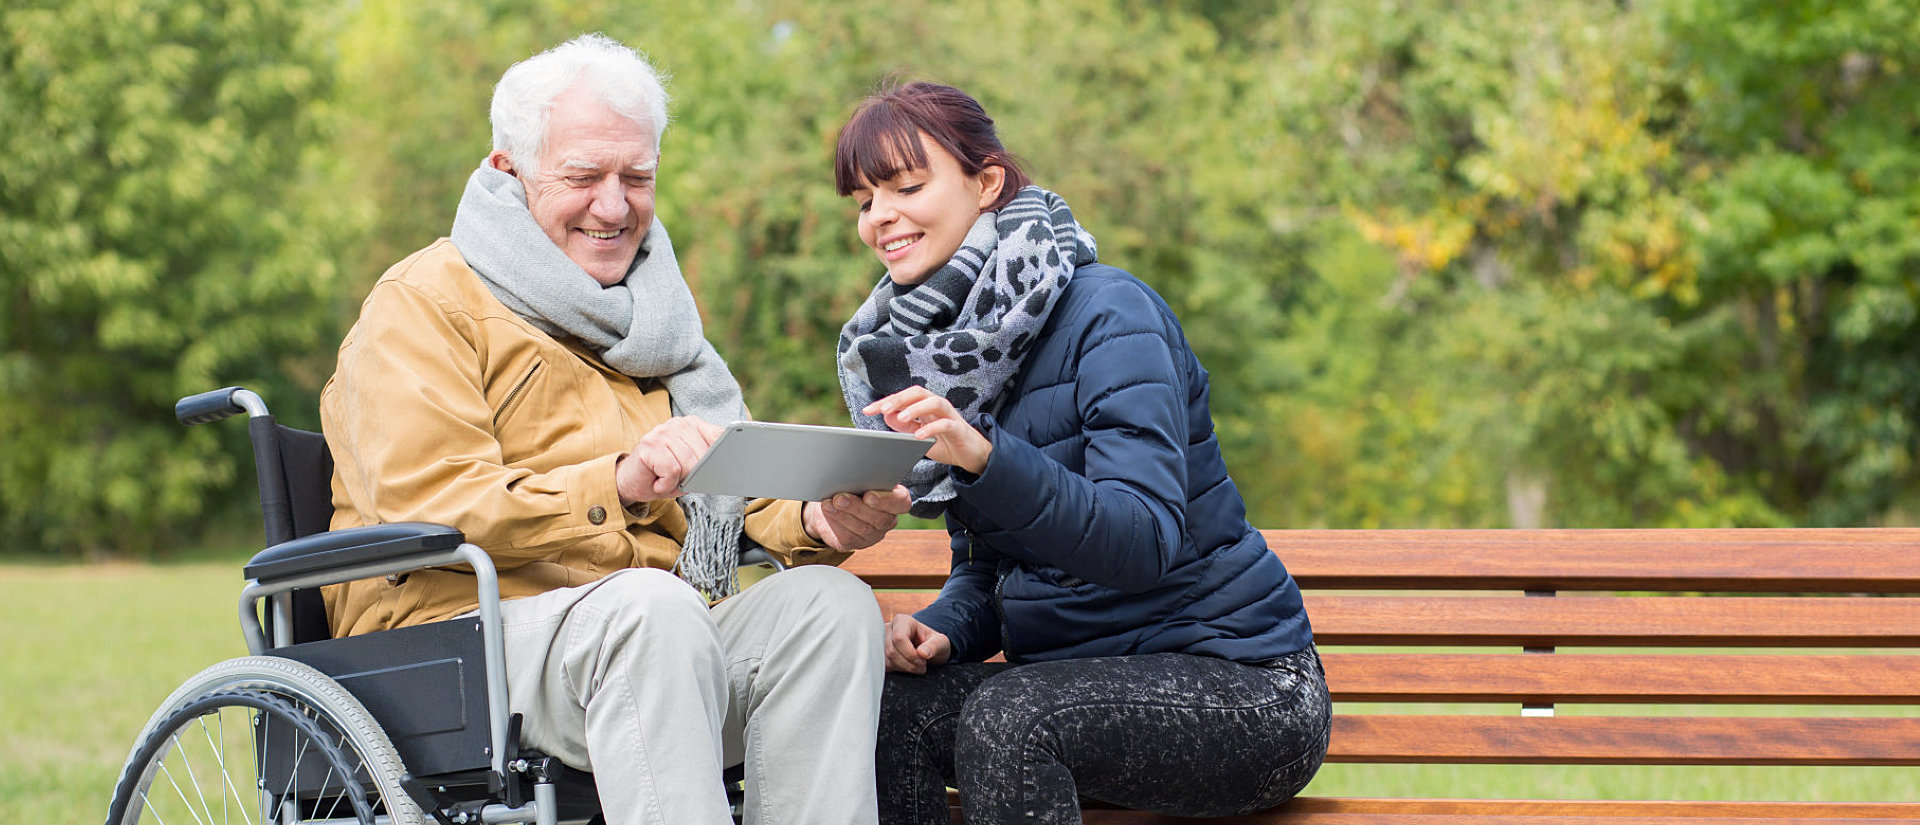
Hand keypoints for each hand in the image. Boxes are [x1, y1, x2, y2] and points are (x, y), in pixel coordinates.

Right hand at [615, 416, 722, 503]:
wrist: (629, 482)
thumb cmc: (663, 475)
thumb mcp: (692, 468)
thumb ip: (707, 461)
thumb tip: (725, 463)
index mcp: (693, 425)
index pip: (719, 437)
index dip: (723, 455)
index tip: (726, 464)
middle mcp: (678, 424)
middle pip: (704, 456)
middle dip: (693, 476)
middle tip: (676, 478)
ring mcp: (662, 432)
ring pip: (689, 465)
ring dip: (677, 481)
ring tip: (665, 478)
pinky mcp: (650, 445)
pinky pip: (672, 471)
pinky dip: (666, 484)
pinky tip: (657, 481)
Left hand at [803, 485, 910, 549]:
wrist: (834, 502)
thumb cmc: (852, 485)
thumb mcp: (859, 477)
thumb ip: (862, 478)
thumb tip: (850, 475)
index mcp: (895, 500)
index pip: (901, 502)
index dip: (887, 501)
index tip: (869, 495)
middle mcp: (887, 519)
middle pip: (880, 518)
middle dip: (857, 508)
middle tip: (840, 498)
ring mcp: (873, 534)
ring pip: (863, 528)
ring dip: (843, 515)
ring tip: (829, 504)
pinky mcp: (856, 542)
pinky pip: (848, 536)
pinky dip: (836, 523)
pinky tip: (828, 511)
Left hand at [863, 386, 990, 474]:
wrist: (972, 456)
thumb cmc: (945, 443)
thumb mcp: (918, 436)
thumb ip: (904, 426)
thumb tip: (887, 415)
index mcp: (926, 406)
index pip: (904, 397)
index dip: (885, 402)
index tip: (867, 410)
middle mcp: (938, 406)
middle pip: (918, 392)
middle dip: (898, 399)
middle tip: (881, 409)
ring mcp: (950, 416)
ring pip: (934, 402)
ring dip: (915, 408)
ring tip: (900, 418)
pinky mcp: (959, 429)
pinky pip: (946, 424)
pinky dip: (932, 428)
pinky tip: (919, 436)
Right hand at [883, 614, 951, 673]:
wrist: (926, 650)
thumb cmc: (934, 644)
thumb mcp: (941, 643)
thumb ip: (934, 646)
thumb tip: (922, 653)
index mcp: (902, 621)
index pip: (899, 638)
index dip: (910, 654)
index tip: (923, 660)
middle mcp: (888, 628)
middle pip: (891, 651)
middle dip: (908, 664)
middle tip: (922, 665)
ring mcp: (881, 641)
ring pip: (886, 660)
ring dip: (903, 668)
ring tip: (916, 666)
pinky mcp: (879, 653)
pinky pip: (883, 666)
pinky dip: (897, 670)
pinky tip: (906, 667)